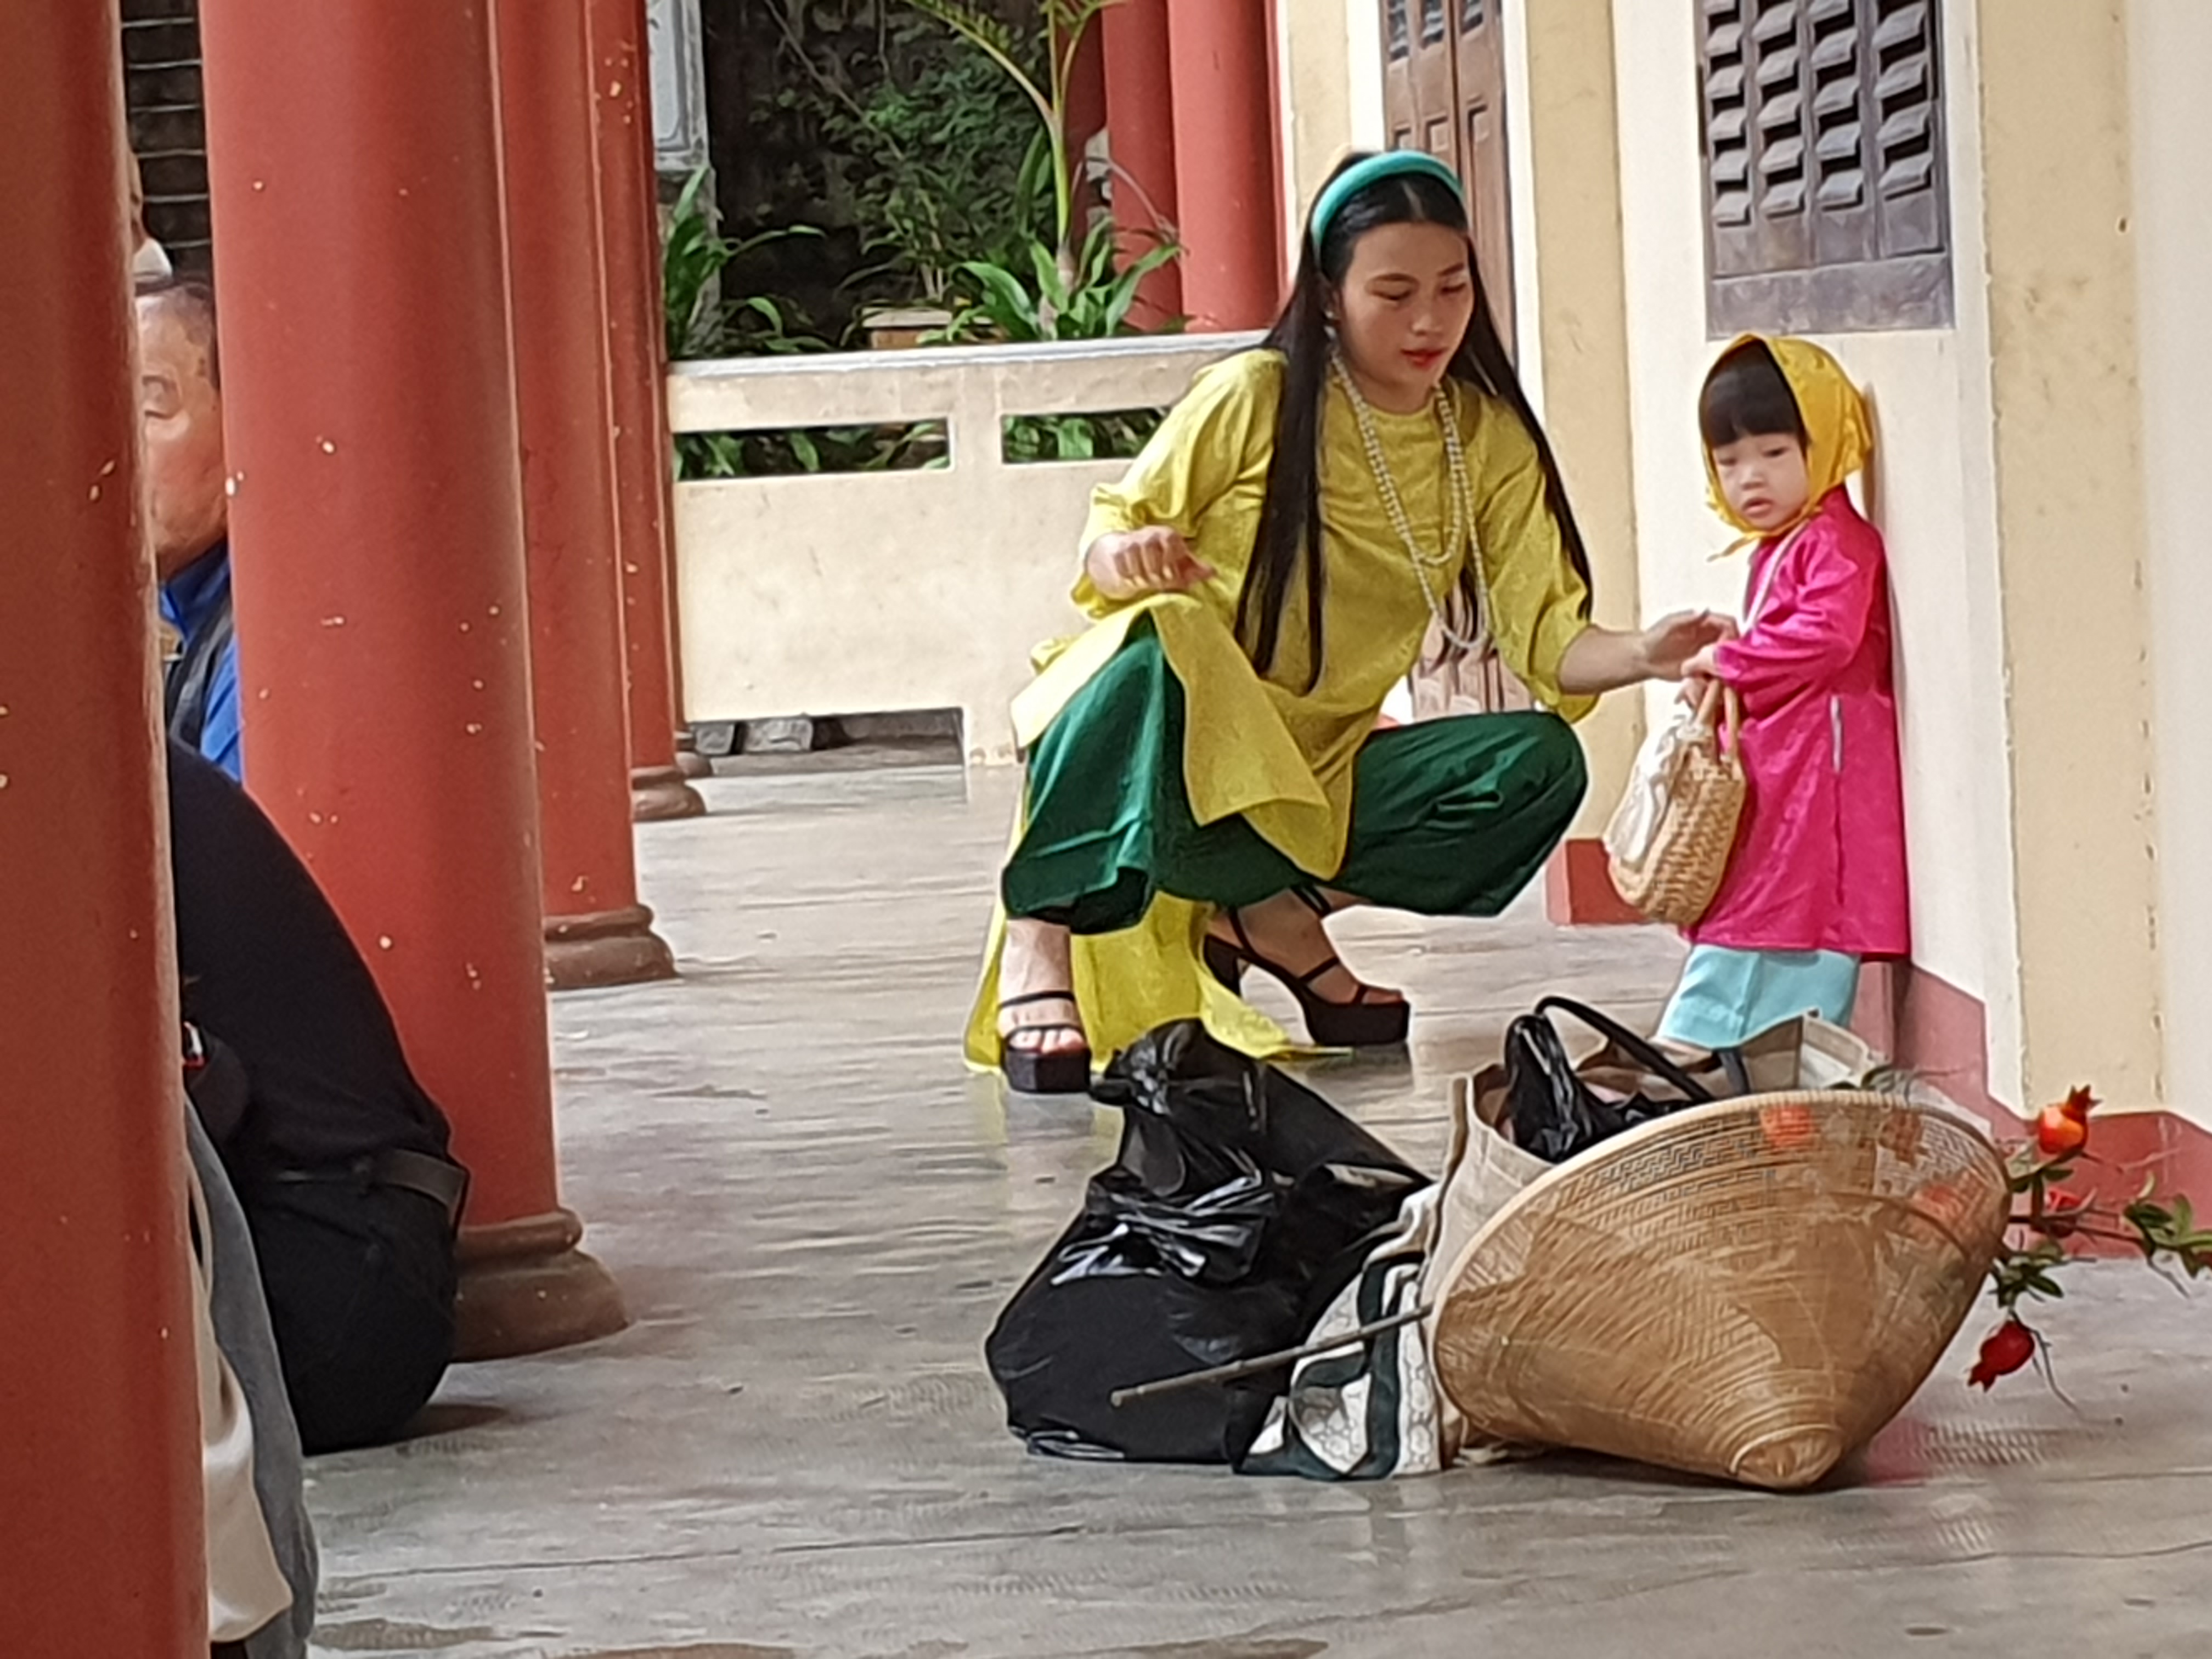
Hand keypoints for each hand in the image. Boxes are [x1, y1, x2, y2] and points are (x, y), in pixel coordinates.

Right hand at [1085, 527, 1214, 601]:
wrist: (1124, 553)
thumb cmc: (1157, 560)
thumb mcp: (1177, 564)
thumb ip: (1194, 569)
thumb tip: (1212, 573)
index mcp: (1166, 534)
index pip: (1169, 539)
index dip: (1172, 559)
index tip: (1171, 577)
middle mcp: (1148, 533)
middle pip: (1151, 550)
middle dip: (1155, 573)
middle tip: (1157, 583)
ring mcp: (1130, 540)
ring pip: (1134, 557)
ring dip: (1141, 576)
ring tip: (1145, 583)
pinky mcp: (1115, 550)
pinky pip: (1121, 565)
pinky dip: (1127, 576)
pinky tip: (1132, 581)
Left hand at [1638, 610, 1733, 682]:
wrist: (1643, 658)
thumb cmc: (1654, 638)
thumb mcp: (1670, 625)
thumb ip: (1689, 618)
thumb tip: (1706, 609)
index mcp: (1704, 623)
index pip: (1728, 623)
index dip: (1733, 631)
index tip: (1732, 643)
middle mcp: (1709, 637)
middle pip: (1732, 641)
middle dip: (1733, 650)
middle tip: (1727, 661)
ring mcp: (1707, 653)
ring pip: (1727, 657)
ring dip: (1727, 664)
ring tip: (1720, 671)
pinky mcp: (1702, 668)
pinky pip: (1717, 671)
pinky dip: (1718, 675)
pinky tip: (1711, 679)